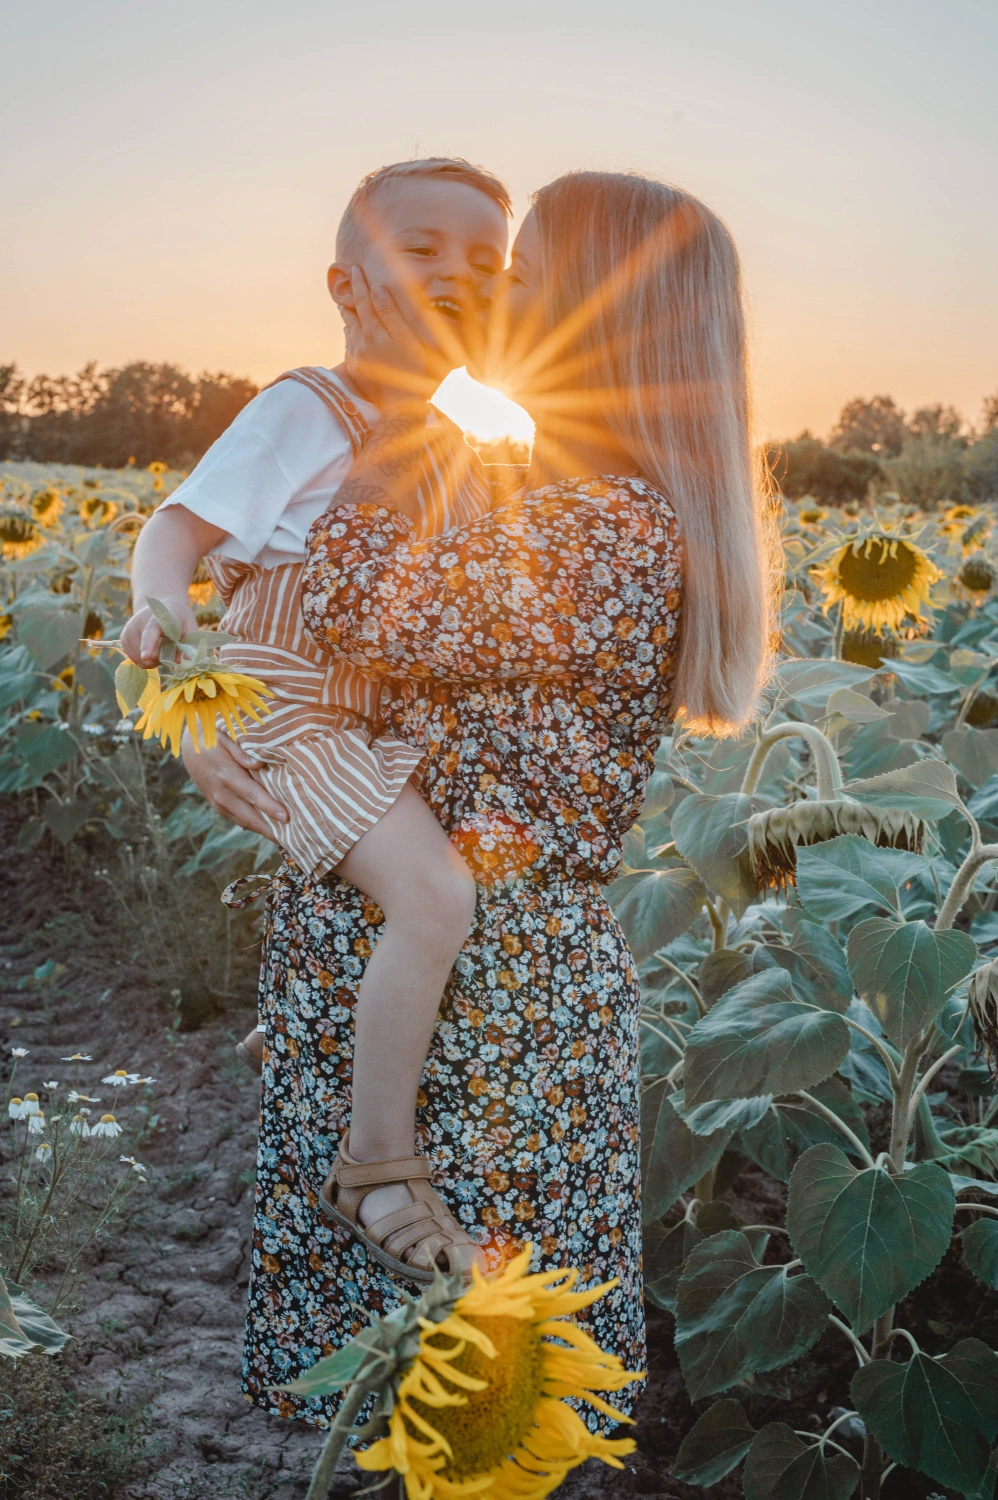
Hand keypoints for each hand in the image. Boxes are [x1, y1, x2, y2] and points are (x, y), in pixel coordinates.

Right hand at [120, 595, 197, 667]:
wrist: (160, 605)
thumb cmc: (178, 618)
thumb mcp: (189, 625)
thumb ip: (189, 643)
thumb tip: (183, 662)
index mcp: (157, 617)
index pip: (150, 632)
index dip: (148, 645)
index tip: (146, 657)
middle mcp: (138, 623)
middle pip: (147, 653)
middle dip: (161, 658)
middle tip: (171, 649)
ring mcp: (128, 630)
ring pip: (140, 660)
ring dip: (153, 661)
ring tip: (161, 647)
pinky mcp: (124, 639)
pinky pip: (134, 660)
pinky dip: (145, 661)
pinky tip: (152, 649)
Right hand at [181, 730, 288, 839]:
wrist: (190, 749)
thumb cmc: (213, 739)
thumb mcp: (226, 736)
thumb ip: (242, 750)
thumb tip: (259, 763)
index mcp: (226, 776)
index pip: (252, 795)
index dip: (269, 807)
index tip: (286, 817)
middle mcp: (222, 795)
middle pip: (251, 817)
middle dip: (273, 830)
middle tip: (296, 838)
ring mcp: (219, 804)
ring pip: (247, 823)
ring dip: (267, 832)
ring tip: (290, 839)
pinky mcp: (220, 808)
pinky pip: (241, 821)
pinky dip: (258, 827)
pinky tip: (275, 831)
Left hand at [345, 267, 448, 412]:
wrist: (403, 405)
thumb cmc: (416, 371)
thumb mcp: (409, 339)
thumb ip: (391, 313)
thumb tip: (377, 290)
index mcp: (376, 331)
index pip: (366, 300)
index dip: (362, 284)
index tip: (358, 269)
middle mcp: (363, 341)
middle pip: (355, 310)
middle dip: (354, 291)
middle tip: (351, 273)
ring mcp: (358, 354)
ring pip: (350, 325)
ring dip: (348, 310)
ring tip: (346, 297)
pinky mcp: (355, 366)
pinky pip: (349, 342)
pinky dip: (350, 330)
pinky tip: (350, 326)